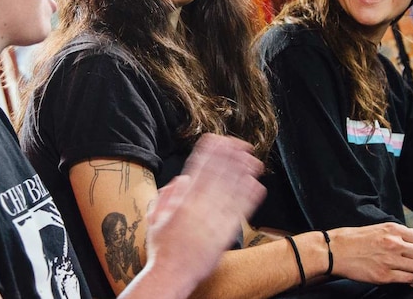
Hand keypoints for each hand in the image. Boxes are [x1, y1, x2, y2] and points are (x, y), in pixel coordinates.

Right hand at [142, 133, 265, 290]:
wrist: (170, 273)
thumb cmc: (161, 249)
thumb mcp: (155, 218)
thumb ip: (167, 196)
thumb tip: (182, 179)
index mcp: (182, 201)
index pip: (198, 170)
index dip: (210, 153)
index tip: (219, 140)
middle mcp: (199, 207)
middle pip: (218, 176)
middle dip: (231, 158)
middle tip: (242, 144)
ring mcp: (212, 220)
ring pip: (231, 191)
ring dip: (244, 173)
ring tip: (254, 160)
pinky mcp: (224, 234)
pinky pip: (239, 212)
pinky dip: (249, 198)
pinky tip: (257, 186)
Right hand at [329, 222, 412, 284]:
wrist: (333, 251)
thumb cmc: (351, 239)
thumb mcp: (375, 228)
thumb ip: (394, 234)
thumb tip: (410, 241)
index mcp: (392, 229)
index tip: (412, 250)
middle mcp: (394, 244)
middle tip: (408, 262)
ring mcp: (390, 261)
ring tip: (402, 269)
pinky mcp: (384, 276)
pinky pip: (407, 279)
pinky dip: (405, 279)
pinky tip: (396, 275)